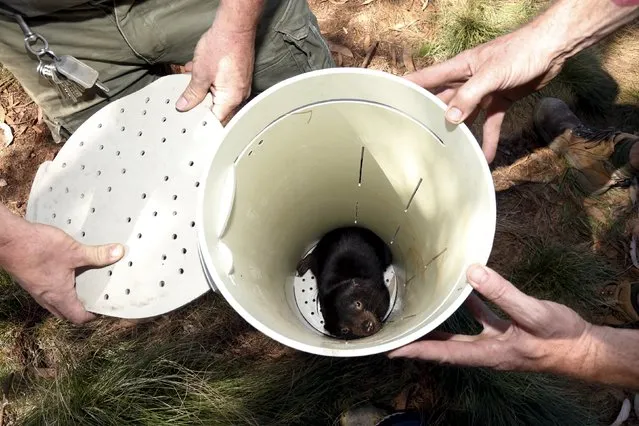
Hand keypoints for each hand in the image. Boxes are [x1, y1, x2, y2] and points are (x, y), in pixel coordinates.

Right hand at [2, 223, 123, 323]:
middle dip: (80, 309)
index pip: (78, 317)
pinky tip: (64, 272)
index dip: (92, 316)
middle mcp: (46, 297)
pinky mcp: (29, 279)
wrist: (6, 240)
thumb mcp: (73, 251)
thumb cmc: (38, 248)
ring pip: (54, 302)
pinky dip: (57, 286)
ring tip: (83, 285)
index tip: (103, 309)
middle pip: (66, 313)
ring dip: (68, 297)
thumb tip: (119, 253)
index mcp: (59, 296)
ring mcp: (35, 289)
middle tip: (94, 298)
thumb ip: (97, 254)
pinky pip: (46, 290)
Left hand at [175, 19, 254, 122]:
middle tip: (187, 104)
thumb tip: (184, 105)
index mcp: (231, 99)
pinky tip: (200, 72)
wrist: (235, 26)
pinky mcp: (238, 76)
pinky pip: (223, 86)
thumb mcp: (200, 73)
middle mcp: (239, 95)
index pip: (216, 121)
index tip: (190, 124)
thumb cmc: (223, 46)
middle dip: (201, 106)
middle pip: (218, 110)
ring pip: (219, 96)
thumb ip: (192, 93)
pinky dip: (210, 82)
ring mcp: (240, 86)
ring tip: (193, 82)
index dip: (202, 123)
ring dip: (204, 91)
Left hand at [389, 265, 593, 375]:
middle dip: (419, 342)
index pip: (444, 353)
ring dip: (438, 326)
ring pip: (458, 334)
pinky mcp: (505, 331)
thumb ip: (501, 293)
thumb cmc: (560, 337)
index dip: (417, 351)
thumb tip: (471, 272)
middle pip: (444, 347)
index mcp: (489, 353)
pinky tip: (460, 290)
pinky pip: (478, 319)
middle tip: (395, 335)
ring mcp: (495, 342)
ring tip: (418, 313)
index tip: (393, 349)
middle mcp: (487, 350)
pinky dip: (466, 306)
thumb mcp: (531, 313)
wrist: (584, 348)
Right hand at [405, 27, 563, 162]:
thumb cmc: (521, 51)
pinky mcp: (500, 99)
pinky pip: (490, 122)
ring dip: (459, 133)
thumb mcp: (491, 74)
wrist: (554, 48)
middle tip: (415, 135)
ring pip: (465, 115)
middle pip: (443, 100)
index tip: (389, 97)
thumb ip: (469, 96)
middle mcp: (467, 79)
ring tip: (447, 152)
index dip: (407, 86)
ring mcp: (484, 90)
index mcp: (460, 68)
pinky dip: (488, 138)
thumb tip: (449, 118)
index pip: (427, 78)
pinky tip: (486, 155)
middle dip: (430, 116)